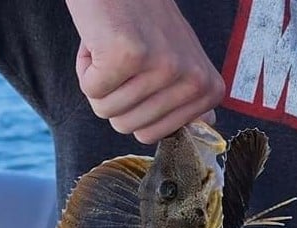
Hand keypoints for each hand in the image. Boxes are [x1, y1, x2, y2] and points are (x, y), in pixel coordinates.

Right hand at [65, 0, 224, 143]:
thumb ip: (191, 98)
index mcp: (207, 90)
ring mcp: (163, 67)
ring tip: (113, 48)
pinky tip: (101, 40)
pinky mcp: (128, 54)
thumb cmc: (145, 21)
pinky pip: (91, 89)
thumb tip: (211, 123)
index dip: (133, 107)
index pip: (152, 136)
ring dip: (97, 81)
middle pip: (128, 127)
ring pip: (107, 110)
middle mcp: (192, 80)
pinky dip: (85, 67)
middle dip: (112, 97)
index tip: (142, 72)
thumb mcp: (181, 61)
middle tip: (124, 59)